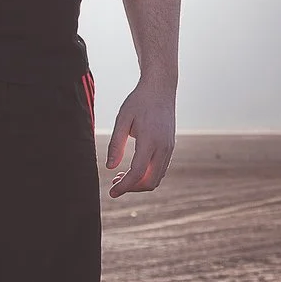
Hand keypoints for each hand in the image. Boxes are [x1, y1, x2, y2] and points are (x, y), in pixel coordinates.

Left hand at [105, 80, 175, 195]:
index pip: (137, 173)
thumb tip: (110, 168)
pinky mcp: (170, 147)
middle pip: (150, 181)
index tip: (111, 193)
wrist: (161, 88)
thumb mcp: (122, 119)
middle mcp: (163, 147)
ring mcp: (169, 148)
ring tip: (120, 177)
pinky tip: (133, 169)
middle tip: (115, 185)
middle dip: (132, 188)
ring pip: (157, 177)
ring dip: (139, 182)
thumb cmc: (138, 101)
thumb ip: (116, 144)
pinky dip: (147, 175)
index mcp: (150, 141)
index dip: (124, 187)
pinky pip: (160, 169)